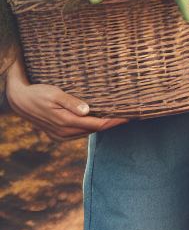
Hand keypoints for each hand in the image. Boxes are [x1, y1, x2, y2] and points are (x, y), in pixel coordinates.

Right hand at [5, 55, 125, 140]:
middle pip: (95, 130)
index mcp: (65, 122)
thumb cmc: (38, 93)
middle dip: (112, 123)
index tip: (129, 116)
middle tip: (128, 114)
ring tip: (117, 116)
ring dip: (102, 126)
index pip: (97, 125)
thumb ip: (71, 102)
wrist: (19, 100)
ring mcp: (60, 136)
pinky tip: (99, 119)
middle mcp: (64, 133)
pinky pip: (79, 133)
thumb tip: (87, 111)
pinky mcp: (58, 135)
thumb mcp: (55, 94)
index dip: (114, 121)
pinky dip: (91, 127)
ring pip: (88, 132)